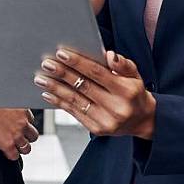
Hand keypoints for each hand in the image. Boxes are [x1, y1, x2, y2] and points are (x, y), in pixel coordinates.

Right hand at [0, 87, 38, 160]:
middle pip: (32, 134)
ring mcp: (16, 134)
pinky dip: (11, 155)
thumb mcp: (0, 91)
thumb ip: (5, 96)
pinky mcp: (7, 144)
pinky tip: (7, 152)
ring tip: (16, 147)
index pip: (30, 119)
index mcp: (22, 108)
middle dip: (27, 136)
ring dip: (21, 148)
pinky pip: (14, 156)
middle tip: (20, 136)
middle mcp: (22, 122)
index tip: (19, 123)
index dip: (24, 122)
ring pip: (26, 147)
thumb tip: (1, 93)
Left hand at [34, 48, 155, 138]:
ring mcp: (106, 120)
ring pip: (76, 101)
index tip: (61, 53)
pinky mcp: (97, 129)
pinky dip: (59, 102)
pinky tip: (48, 93)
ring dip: (55, 88)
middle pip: (84, 86)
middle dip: (62, 74)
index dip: (78, 63)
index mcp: (126, 90)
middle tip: (46, 64)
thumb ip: (123, 64)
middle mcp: (117, 107)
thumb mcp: (135, 75)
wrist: (142, 121)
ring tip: (40, 78)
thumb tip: (109, 55)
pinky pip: (74, 113)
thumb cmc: (134, 93)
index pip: (97, 73)